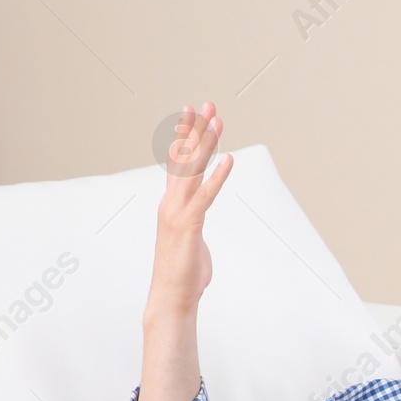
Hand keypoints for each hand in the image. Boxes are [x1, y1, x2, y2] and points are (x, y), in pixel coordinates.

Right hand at [147, 102, 233, 316]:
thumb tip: (197, 217)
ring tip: (218, 120)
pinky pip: (205, 196)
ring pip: (192, 171)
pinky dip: (217, 177)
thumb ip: (193, 221)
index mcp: (171, 204)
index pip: (177, 163)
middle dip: (195, 130)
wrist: (172, 297)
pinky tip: (229, 160)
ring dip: (206, 145)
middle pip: (182, 158)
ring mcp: (177, 212)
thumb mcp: (190, 238)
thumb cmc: (184, 271)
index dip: (185, 137)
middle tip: (206, 104)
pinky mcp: (189, 225)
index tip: (193, 114)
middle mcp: (170, 203)